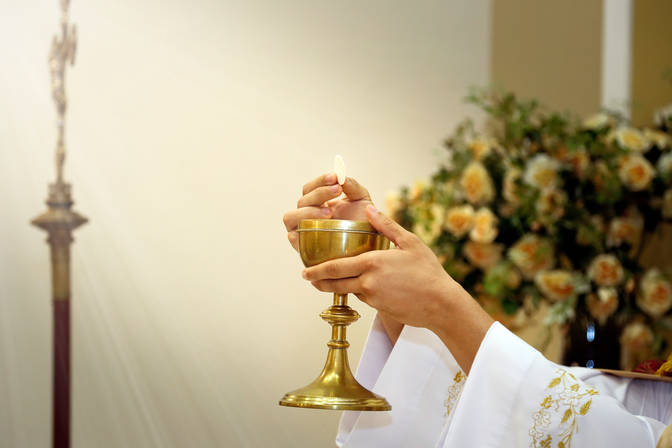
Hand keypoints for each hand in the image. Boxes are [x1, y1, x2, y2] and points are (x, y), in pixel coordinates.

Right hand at [283, 173, 372, 250]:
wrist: (367, 248)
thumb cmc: (363, 224)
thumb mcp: (362, 201)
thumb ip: (353, 187)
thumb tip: (342, 177)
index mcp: (318, 202)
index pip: (310, 188)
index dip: (320, 181)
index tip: (335, 177)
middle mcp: (307, 215)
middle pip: (302, 200)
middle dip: (319, 193)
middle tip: (337, 190)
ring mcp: (303, 230)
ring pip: (291, 216)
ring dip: (308, 211)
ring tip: (329, 213)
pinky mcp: (302, 246)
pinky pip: (293, 237)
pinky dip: (300, 231)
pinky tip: (316, 228)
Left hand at [302, 205, 493, 372]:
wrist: (441, 304)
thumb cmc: (428, 271)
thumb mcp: (409, 242)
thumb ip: (386, 226)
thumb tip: (369, 209)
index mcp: (371, 263)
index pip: (335, 266)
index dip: (317, 270)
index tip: (305, 270)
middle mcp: (367, 281)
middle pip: (334, 283)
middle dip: (318, 281)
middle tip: (307, 278)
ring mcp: (372, 297)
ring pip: (348, 291)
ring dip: (336, 287)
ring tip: (326, 281)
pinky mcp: (379, 308)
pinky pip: (363, 298)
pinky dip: (359, 291)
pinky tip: (363, 285)